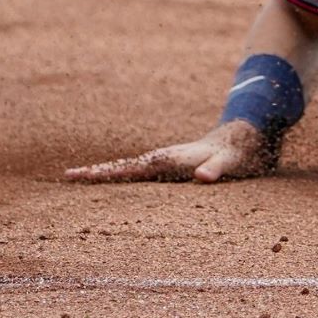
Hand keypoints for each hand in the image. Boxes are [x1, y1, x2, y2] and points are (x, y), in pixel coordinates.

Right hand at [63, 121, 276, 183]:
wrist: (248, 136)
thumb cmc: (240, 153)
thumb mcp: (231, 164)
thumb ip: (216, 169)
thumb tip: (202, 177)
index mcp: (171, 160)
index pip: (131, 168)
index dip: (105, 173)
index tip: (77, 175)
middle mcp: (165, 158)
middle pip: (125, 166)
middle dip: (98, 171)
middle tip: (68, 176)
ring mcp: (169, 160)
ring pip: (132, 167)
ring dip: (109, 172)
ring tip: (84, 177)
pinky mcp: (174, 165)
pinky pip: (145, 171)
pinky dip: (127, 174)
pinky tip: (120, 180)